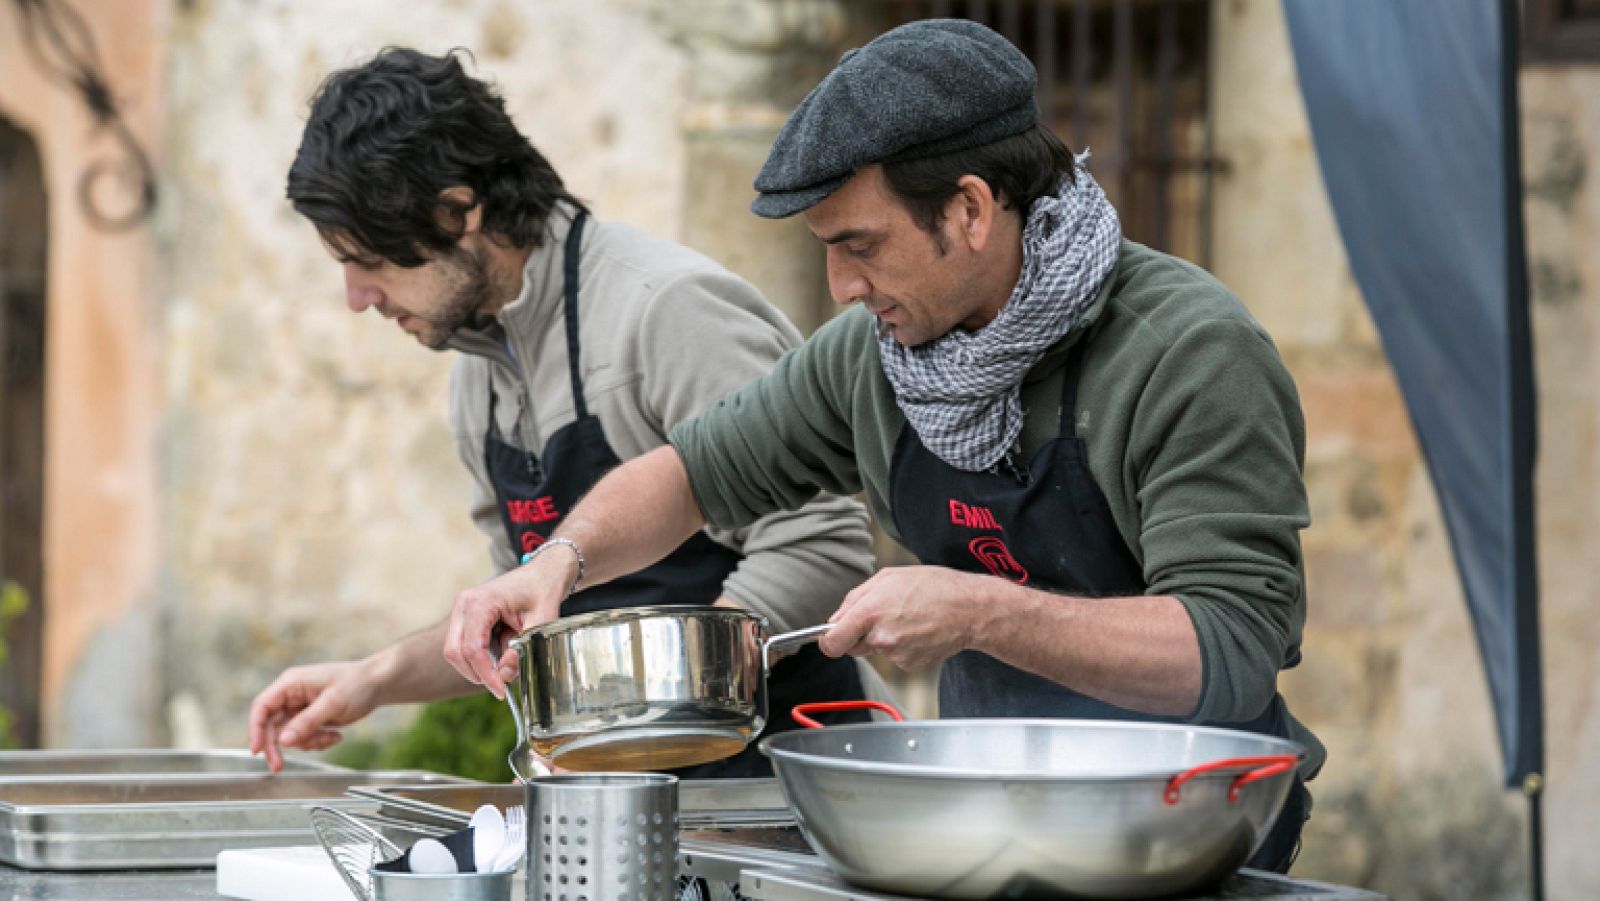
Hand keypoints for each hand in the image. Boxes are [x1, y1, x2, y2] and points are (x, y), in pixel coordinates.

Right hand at [248, 660, 381, 772]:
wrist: (377, 684)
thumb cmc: (357, 683)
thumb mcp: (332, 703)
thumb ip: (307, 722)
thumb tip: (283, 740)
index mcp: (291, 684)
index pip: (262, 707)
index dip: (255, 729)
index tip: (257, 750)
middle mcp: (291, 696)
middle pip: (271, 726)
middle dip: (277, 746)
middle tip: (278, 766)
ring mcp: (300, 709)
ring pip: (289, 736)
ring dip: (307, 743)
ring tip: (329, 737)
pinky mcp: (310, 719)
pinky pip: (304, 738)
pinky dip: (317, 742)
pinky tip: (335, 736)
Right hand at [442, 550, 575, 698]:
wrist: (542, 574)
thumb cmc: (542, 593)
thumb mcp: (540, 623)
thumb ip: (521, 650)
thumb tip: (504, 675)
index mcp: (480, 602)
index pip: (473, 648)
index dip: (485, 674)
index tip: (501, 691)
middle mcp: (464, 604)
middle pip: (455, 651)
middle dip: (477, 672)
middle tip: (500, 685)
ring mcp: (461, 609)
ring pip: (456, 650)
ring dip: (480, 662)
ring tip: (509, 652)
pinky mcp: (464, 616)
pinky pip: (464, 644)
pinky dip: (482, 654)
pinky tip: (504, 643)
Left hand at [820, 566, 993, 669]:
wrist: (970, 608)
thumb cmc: (932, 586)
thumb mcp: (888, 577)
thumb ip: (855, 598)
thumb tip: (835, 619)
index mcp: (870, 612)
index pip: (832, 643)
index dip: (828, 641)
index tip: (830, 638)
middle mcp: (881, 637)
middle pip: (853, 647)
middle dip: (860, 635)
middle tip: (883, 616)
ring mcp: (896, 654)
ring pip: (876, 650)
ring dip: (885, 638)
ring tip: (908, 617)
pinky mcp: (910, 665)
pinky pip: (895, 657)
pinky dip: (902, 646)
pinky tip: (919, 630)